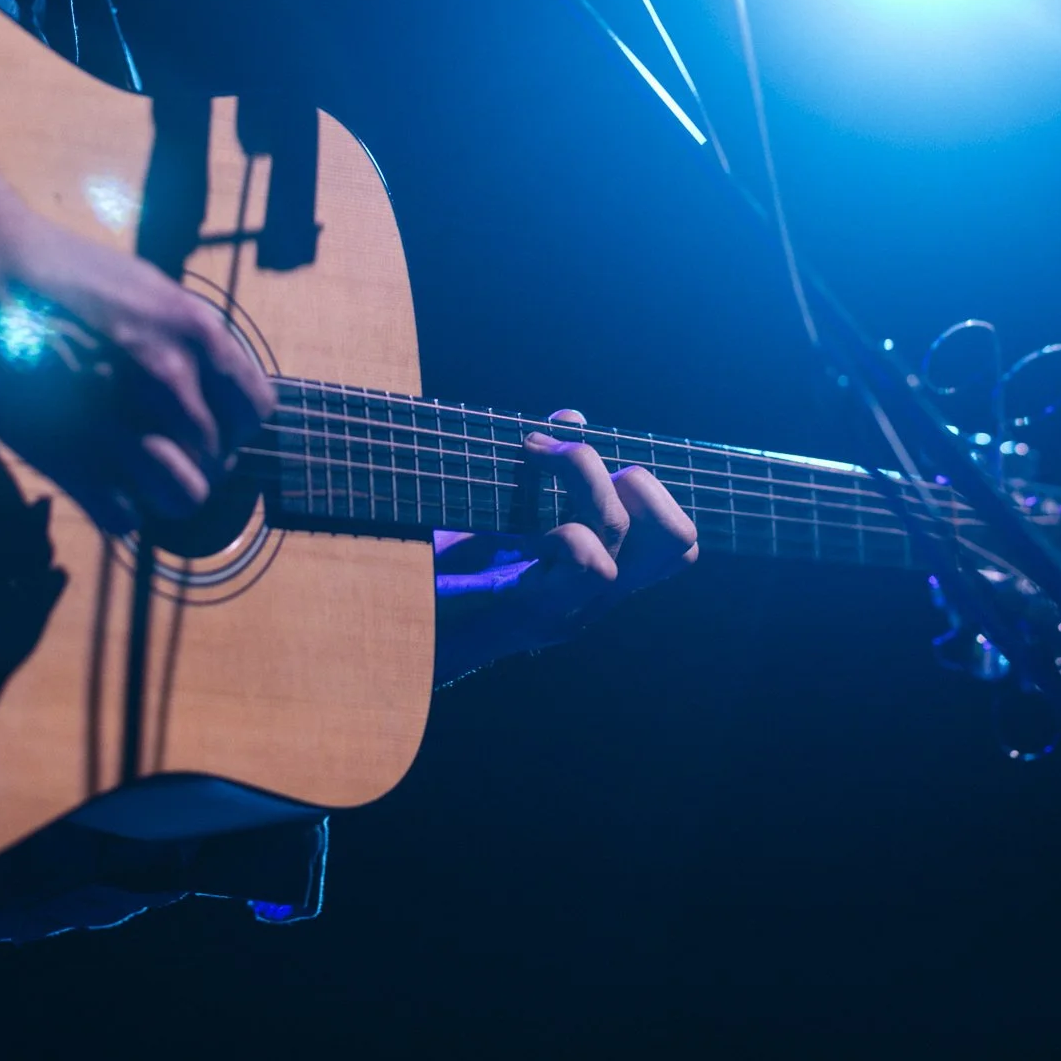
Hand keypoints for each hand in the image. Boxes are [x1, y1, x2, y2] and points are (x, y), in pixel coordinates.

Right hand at [0, 89, 274, 531]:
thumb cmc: (60, 272)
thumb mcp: (148, 290)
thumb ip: (186, 342)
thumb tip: (210, 391)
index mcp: (195, 331)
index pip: (254, 411)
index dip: (231, 426)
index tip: (207, 425)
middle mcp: (170, 378)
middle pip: (218, 461)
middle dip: (193, 461)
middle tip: (157, 448)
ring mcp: (121, 420)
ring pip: (182, 497)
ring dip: (160, 492)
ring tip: (132, 470)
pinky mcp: (68, 455)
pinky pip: (123, 517)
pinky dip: (114, 507)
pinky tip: (94, 478)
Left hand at [433, 409, 697, 682]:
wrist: (382, 641)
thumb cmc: (429, 572)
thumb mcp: (487, 511)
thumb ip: (535, 472)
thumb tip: (572, 418)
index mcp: (589, 574)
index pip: (674, 542)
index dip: (652, 489)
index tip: (584, 452)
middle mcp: (590, 598)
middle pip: (679, 541)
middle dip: (640, 481)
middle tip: (567, 461)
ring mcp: (565, 610)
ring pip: (625, 535)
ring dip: (585, 479)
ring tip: (533, 462)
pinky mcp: (528, 614)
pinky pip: (589, 565)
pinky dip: (563, 529)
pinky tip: (515, 523)